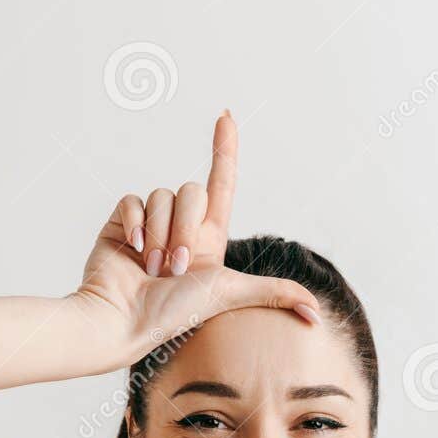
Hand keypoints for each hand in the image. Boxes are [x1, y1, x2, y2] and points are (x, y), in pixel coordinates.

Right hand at [72, 110, 320, 369]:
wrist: (124, 321)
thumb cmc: (174, 314)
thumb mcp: (233, 295)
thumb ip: (275, 294)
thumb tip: (317, 314)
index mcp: (208, 238)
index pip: (221, 181)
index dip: (224, 148)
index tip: (226, 116)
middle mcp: (180, 226)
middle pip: (191, 191)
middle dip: (186, 230)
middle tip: (177, 269)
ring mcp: (150, 224)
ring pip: (161, 196)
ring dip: (161, 235)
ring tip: (154, 269)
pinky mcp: (120, 224)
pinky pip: (132, 201)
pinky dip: (135, 224)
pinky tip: (134, 250)